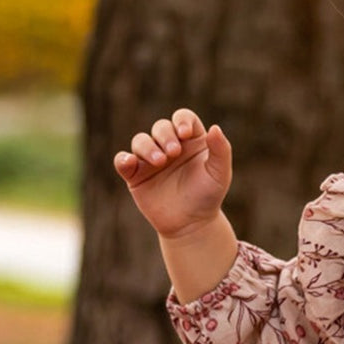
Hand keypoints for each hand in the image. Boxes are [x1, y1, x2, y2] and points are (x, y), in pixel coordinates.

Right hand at [113, 108, 231, 239]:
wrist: (191, 224)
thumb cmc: (208, 196)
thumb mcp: (220, 174)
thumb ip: (221, 150)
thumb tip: (215, 128)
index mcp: (190, 140)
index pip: (183, 118)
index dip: (182, 120)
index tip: (185, 133)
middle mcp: (169, 146)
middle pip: (161, 127)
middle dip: (165, 135)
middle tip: (173, 152)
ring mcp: (150, 159)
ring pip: (140, 141)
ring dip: (147, 147)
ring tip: (159, 161)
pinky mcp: (136, 175)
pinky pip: (122, 161)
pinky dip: (123, 159)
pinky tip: (130, 162)